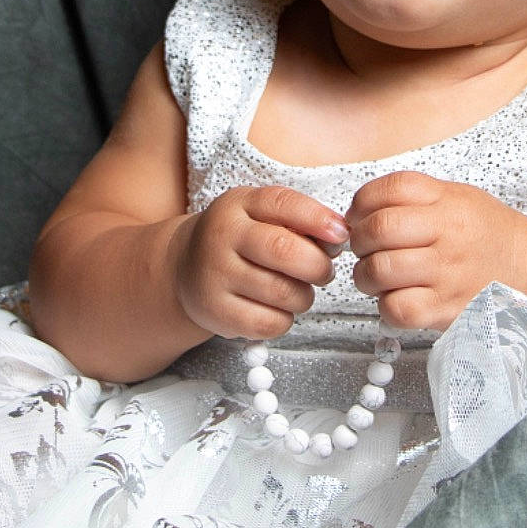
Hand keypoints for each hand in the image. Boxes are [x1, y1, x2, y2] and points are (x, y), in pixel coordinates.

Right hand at [171, 186, 346, 341]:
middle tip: (323, 272)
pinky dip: (285, 319)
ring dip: (304, 295)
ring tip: (296, 290)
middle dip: (317, 265)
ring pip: (282, 292)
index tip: (341, 234)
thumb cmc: (240, 240)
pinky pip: (269, 323)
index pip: (283, 205)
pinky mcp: (216, 312)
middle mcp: (221, 237)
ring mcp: (215, 276)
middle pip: (284, 251)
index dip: (319, 220)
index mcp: (238, 204)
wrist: (185, 267)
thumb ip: (299, 219)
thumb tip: (338, 236)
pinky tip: (276, 308)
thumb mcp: (261, 214)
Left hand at [346, 171, 526, 330]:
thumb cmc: (485, 235)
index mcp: (449, 202)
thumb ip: (411, 198)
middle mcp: (449, 235)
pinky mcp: (446, 310)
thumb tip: (357, 214)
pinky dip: (387, 304)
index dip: (361, 204)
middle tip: (366, 247)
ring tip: (379, 274)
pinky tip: (399, 296)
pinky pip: (396, 308)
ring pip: (379, 270)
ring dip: (366, 274)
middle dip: (359, 240)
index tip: (359, 216)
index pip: (389, 189)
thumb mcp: (456, 198)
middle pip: (379, 229)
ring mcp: (448, 275)